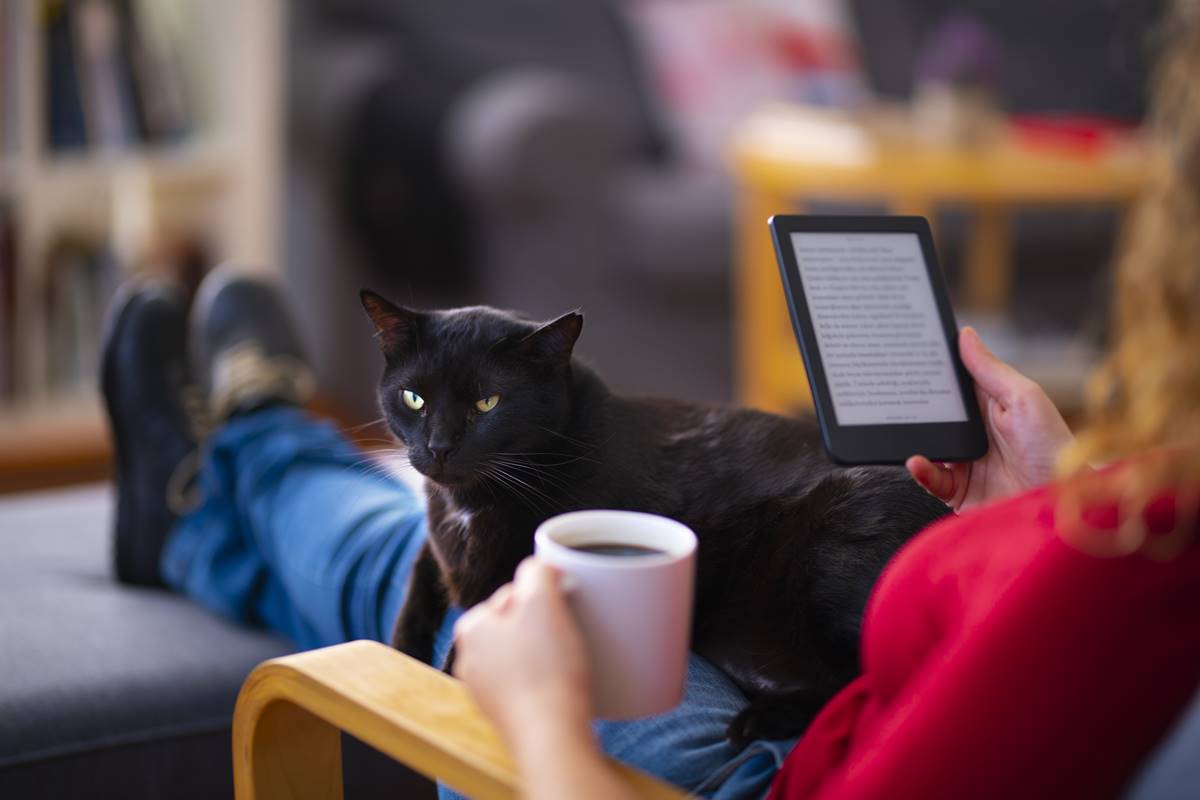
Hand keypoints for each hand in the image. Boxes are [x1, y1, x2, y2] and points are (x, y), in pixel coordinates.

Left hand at [453, 558, 591, 744]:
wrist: (551, 737)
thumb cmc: (545, 669)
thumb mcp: (542, 602)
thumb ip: (536, 570)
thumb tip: (540, 567)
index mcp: (470, 628)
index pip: (513, 593)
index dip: (545, 597)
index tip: (564, 611)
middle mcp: (470, 660)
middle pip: (519, 624)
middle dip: (546, 625)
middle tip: (569, 636)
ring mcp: (486, 691)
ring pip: (525, 653)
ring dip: (548, 652)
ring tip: (568, 662)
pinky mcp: (507, 714)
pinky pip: (530, 681)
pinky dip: (548, 679)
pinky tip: (563, 684)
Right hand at [906, 327, 1074, 511]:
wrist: (1061, 505)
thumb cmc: (1054, 449)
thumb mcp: (1024, 399)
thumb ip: (991, 369)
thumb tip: (965, 335)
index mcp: (990, 405)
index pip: (955, 382)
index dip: (934, 369)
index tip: (911, 352)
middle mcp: (974, 432)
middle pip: (935, 413)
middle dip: (914, 403)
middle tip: (893, 391)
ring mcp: (964, 461)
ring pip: (927, 443)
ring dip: (913, 437)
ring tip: (902, 428)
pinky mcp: (958, 490)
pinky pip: (930, 478)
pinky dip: (920, 470)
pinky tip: (917, 461)